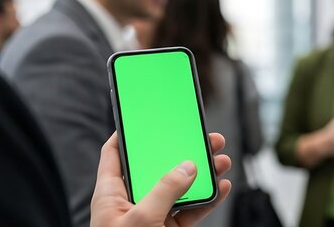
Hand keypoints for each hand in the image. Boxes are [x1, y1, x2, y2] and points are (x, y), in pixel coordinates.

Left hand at [90, 132, 231, 226]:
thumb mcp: (140, 220)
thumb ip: (164, 191)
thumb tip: (187, 167)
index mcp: (111, 194)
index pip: (115, 154)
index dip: (128, 134)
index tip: (146, 117)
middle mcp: (132, 202)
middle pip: (157, 167)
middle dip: (180, 150)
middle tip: (202, 135)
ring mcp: (153, 217)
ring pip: (179, 188)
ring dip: (201, 173)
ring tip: (220, 158)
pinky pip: (191, 211)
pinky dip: (208, 200)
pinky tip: (222, 186)